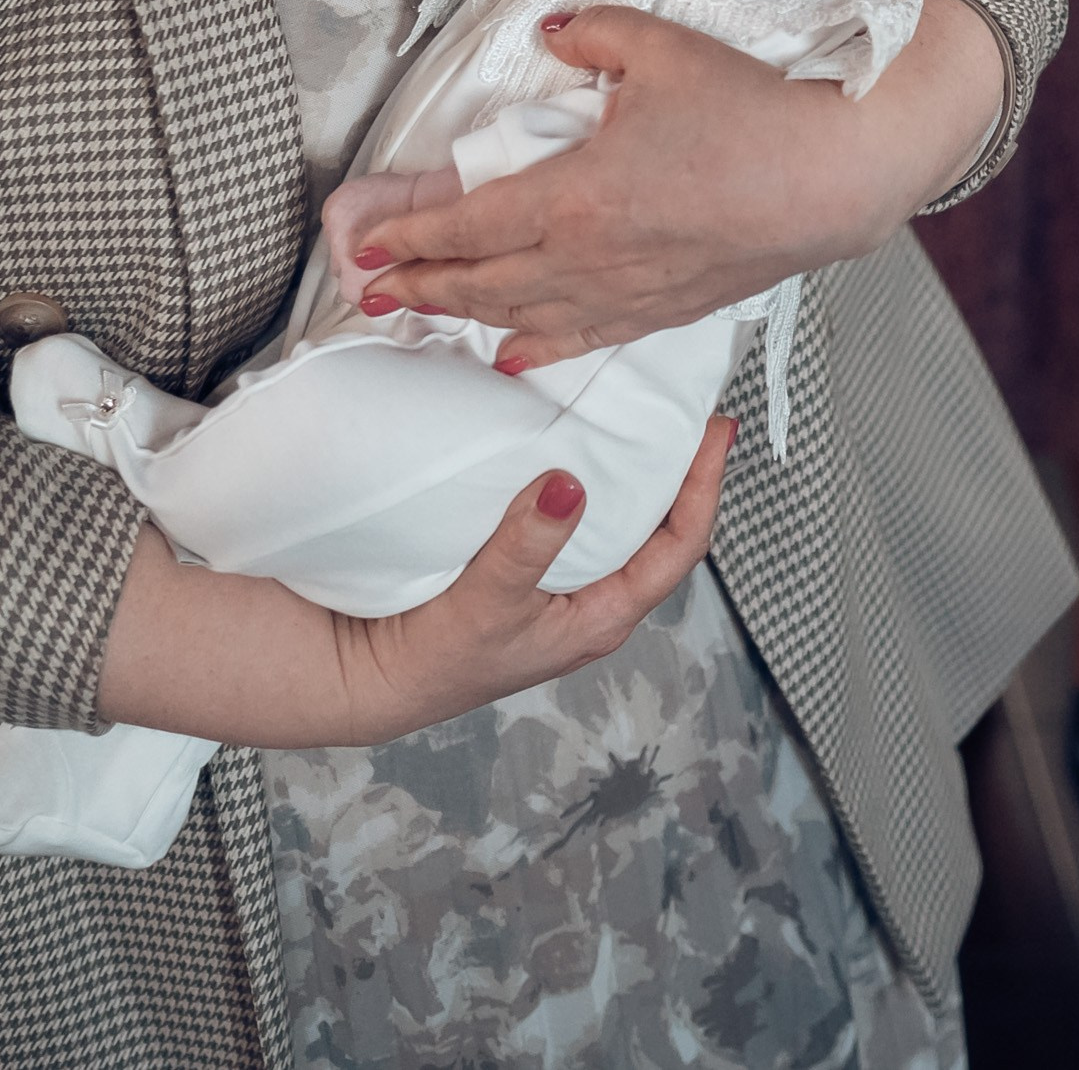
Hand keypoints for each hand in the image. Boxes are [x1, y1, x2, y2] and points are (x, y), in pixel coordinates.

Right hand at [97, 416, 734, 746]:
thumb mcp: (485, 605)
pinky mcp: (516, 561)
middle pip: (653, 522)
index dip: (702, 488)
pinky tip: (558, 431)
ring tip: (627, 403)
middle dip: (671, 465)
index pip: (677, 545)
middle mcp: (587, 595)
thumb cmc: (433, 658)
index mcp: (599, 614)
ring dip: (622, 462)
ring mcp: (553, 579)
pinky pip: (563, 508)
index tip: (715, 430)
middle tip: (677, 401)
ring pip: (609, 512)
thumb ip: (525, 545)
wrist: (363, 676)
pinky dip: (572, 468)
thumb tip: (571, 484)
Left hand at [349, 0, 1002, 370]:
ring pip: (523, 314)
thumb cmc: (752, 111)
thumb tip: (549, 33)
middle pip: (481, 280)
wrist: (837, 176)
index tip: (365, 245)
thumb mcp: (659, 48)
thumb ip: (588, 34)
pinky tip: (510, 355)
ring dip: (462, 315)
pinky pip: (584, 338)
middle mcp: (590, 258)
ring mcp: (628, 293)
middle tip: (366, 288)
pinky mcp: (666, 310)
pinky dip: (537, 348)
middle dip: (418, 285)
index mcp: (576, 196)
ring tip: (414, 315)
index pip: (467, 224)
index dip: (410, 236)